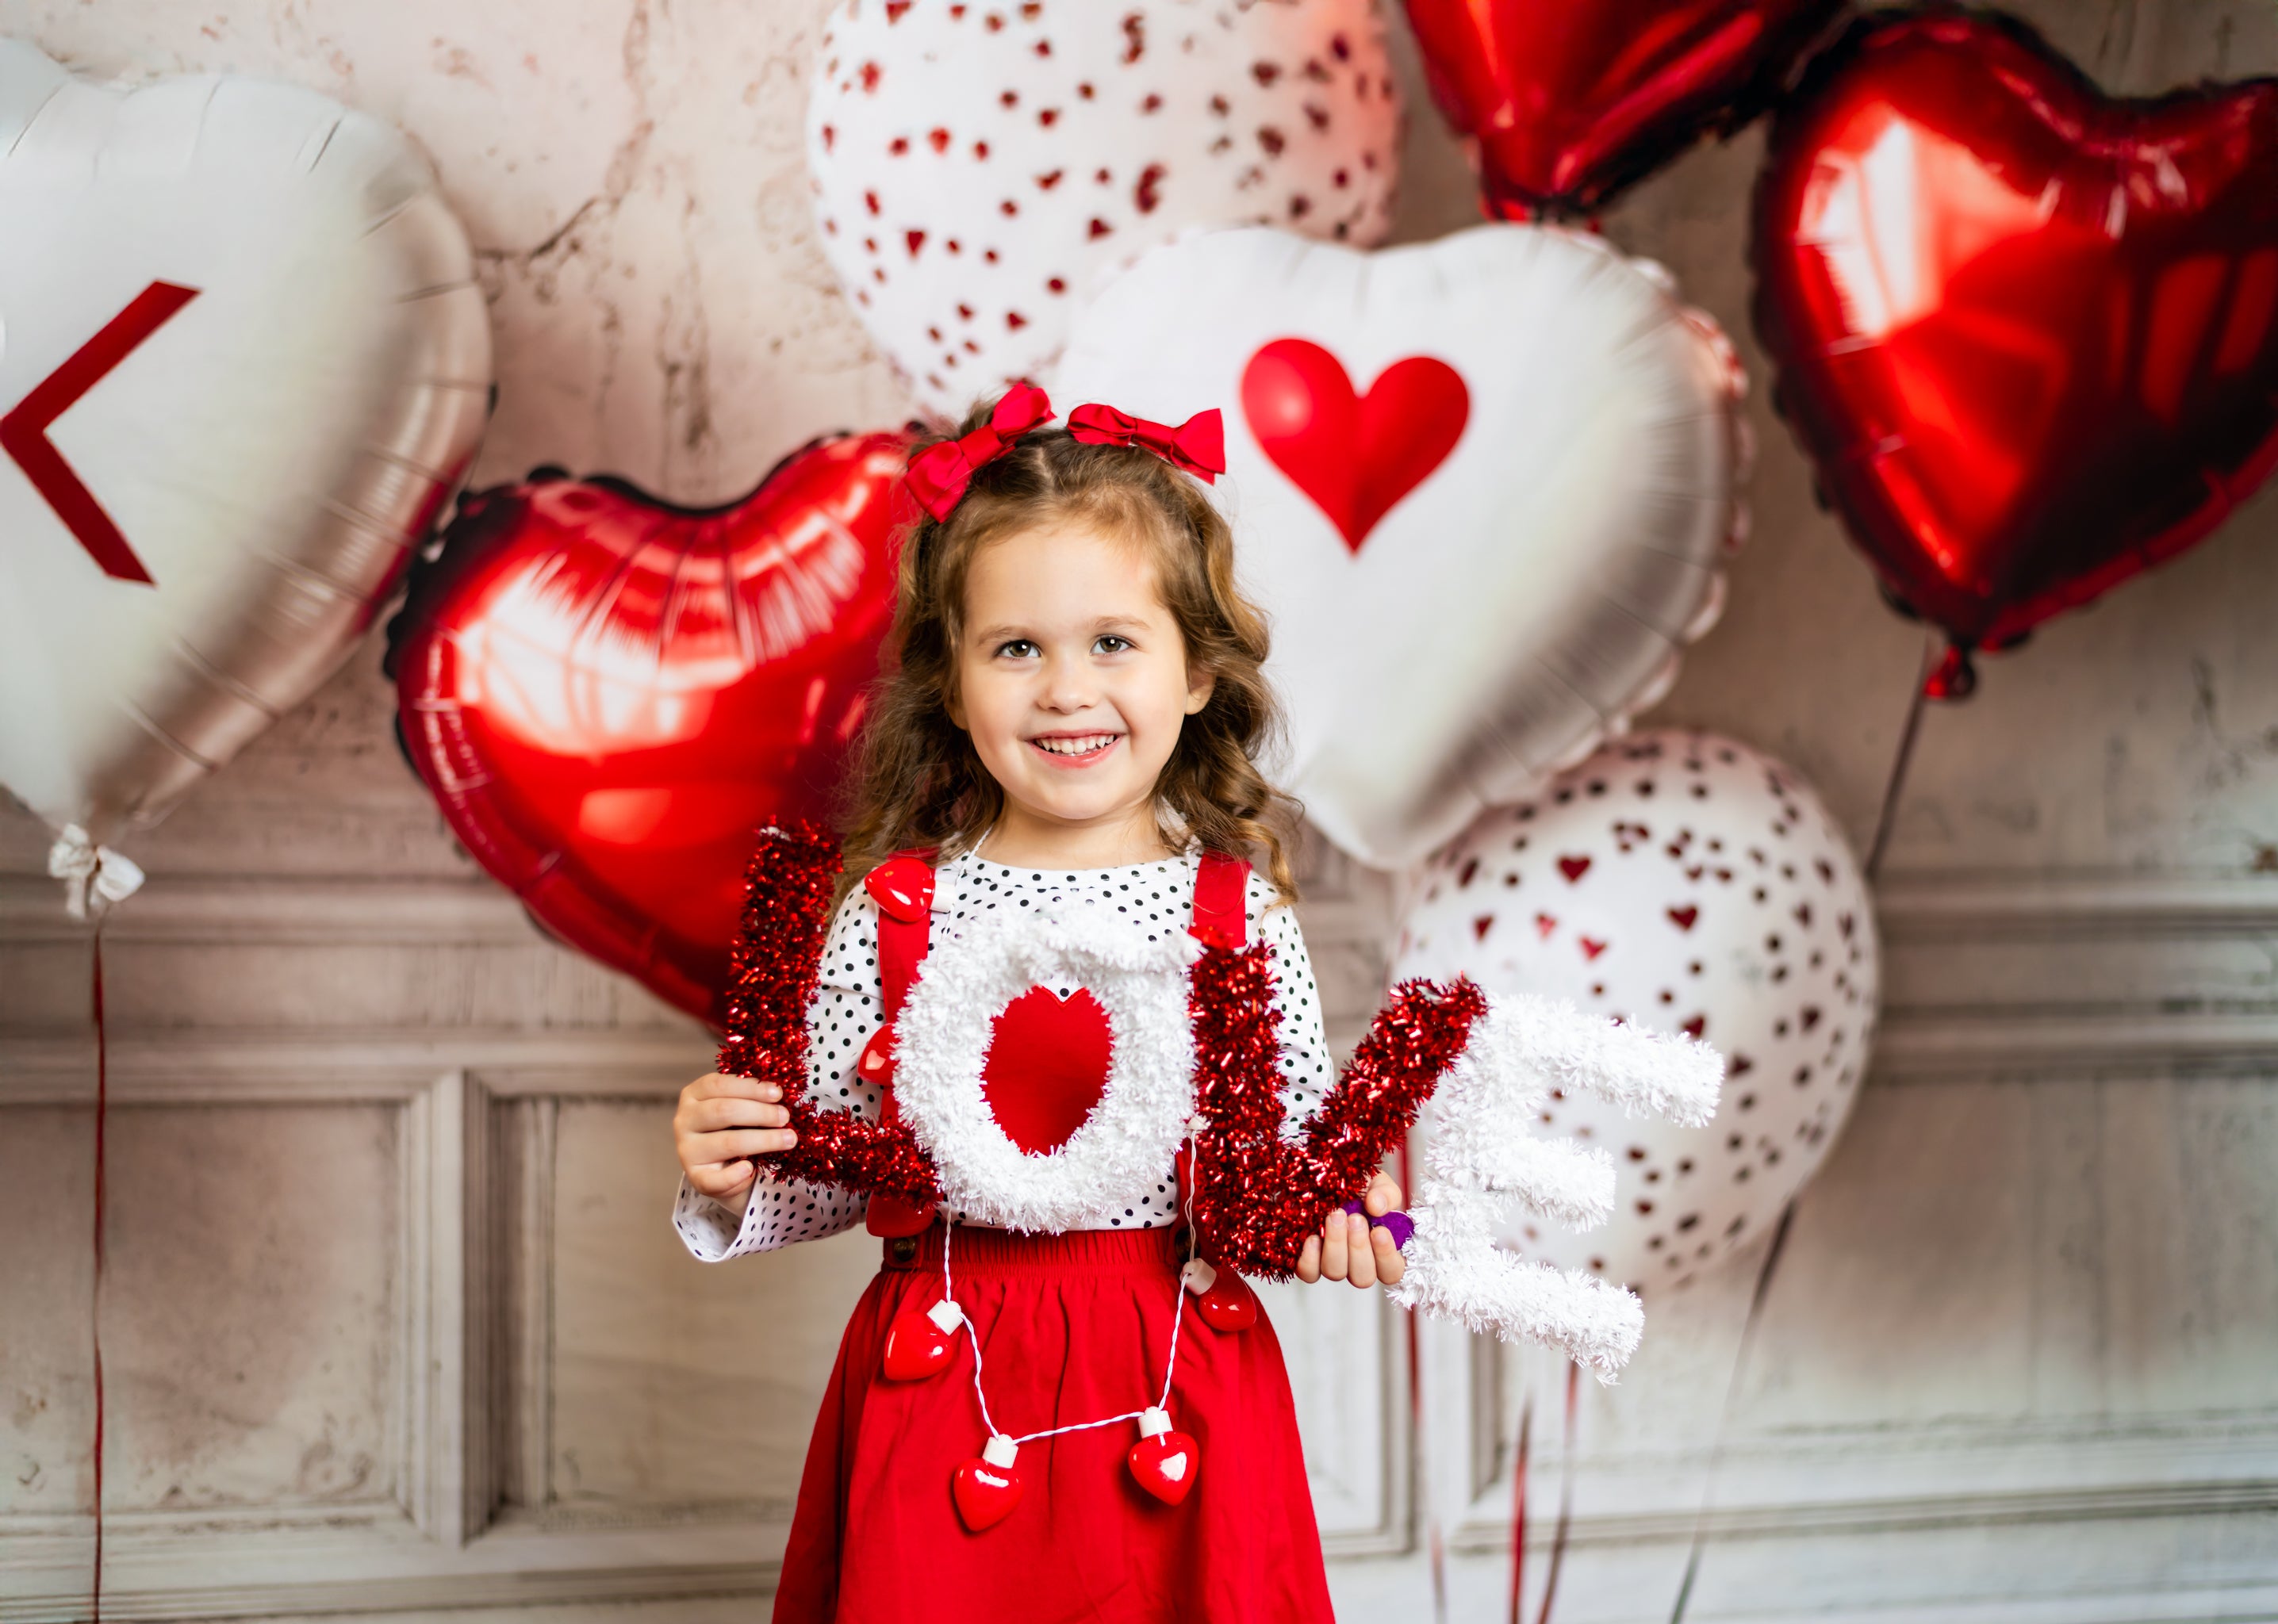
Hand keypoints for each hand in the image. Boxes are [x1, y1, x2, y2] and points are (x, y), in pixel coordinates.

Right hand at [673, 1072, 796, 1202]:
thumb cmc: (734, 1127)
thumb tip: (777, 1093)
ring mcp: (687, 1150)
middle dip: (760, 1113)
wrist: (724, 1166)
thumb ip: (750, 1097)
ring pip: (727, 1142)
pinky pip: (715, 1179)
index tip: (777, 1093)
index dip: (750, 1088)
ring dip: (764, 1140)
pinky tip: (750, 1169)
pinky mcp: (696, 1178)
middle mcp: (684, 1120)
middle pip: (723, 1111)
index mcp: (693, 1095)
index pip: (718, 1085)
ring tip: (789, 1139)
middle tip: (785, 1117)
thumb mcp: (737, 1106)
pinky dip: (735, 1175)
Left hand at [1295, 1170, 1404, 1288]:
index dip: (1386, 1257)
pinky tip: (1313, 1237)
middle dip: (1358, 1247)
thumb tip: (1376, 1207)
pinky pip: (1309, 1272)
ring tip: (1335, 1217)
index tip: (1379, 1230)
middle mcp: (1357, 1265)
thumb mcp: (1380, 1185)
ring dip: (1336, 1245)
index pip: (1391, 1272)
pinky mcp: (1310, 1262)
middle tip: (1355, 1218)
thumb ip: (1386, 1195)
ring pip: (1335, 1272)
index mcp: (1381, 1252)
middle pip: (1362, 1278)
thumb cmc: (1361, 1187)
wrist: (1330, 1178)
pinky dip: (1310, 1258)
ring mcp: (1333, 1264)